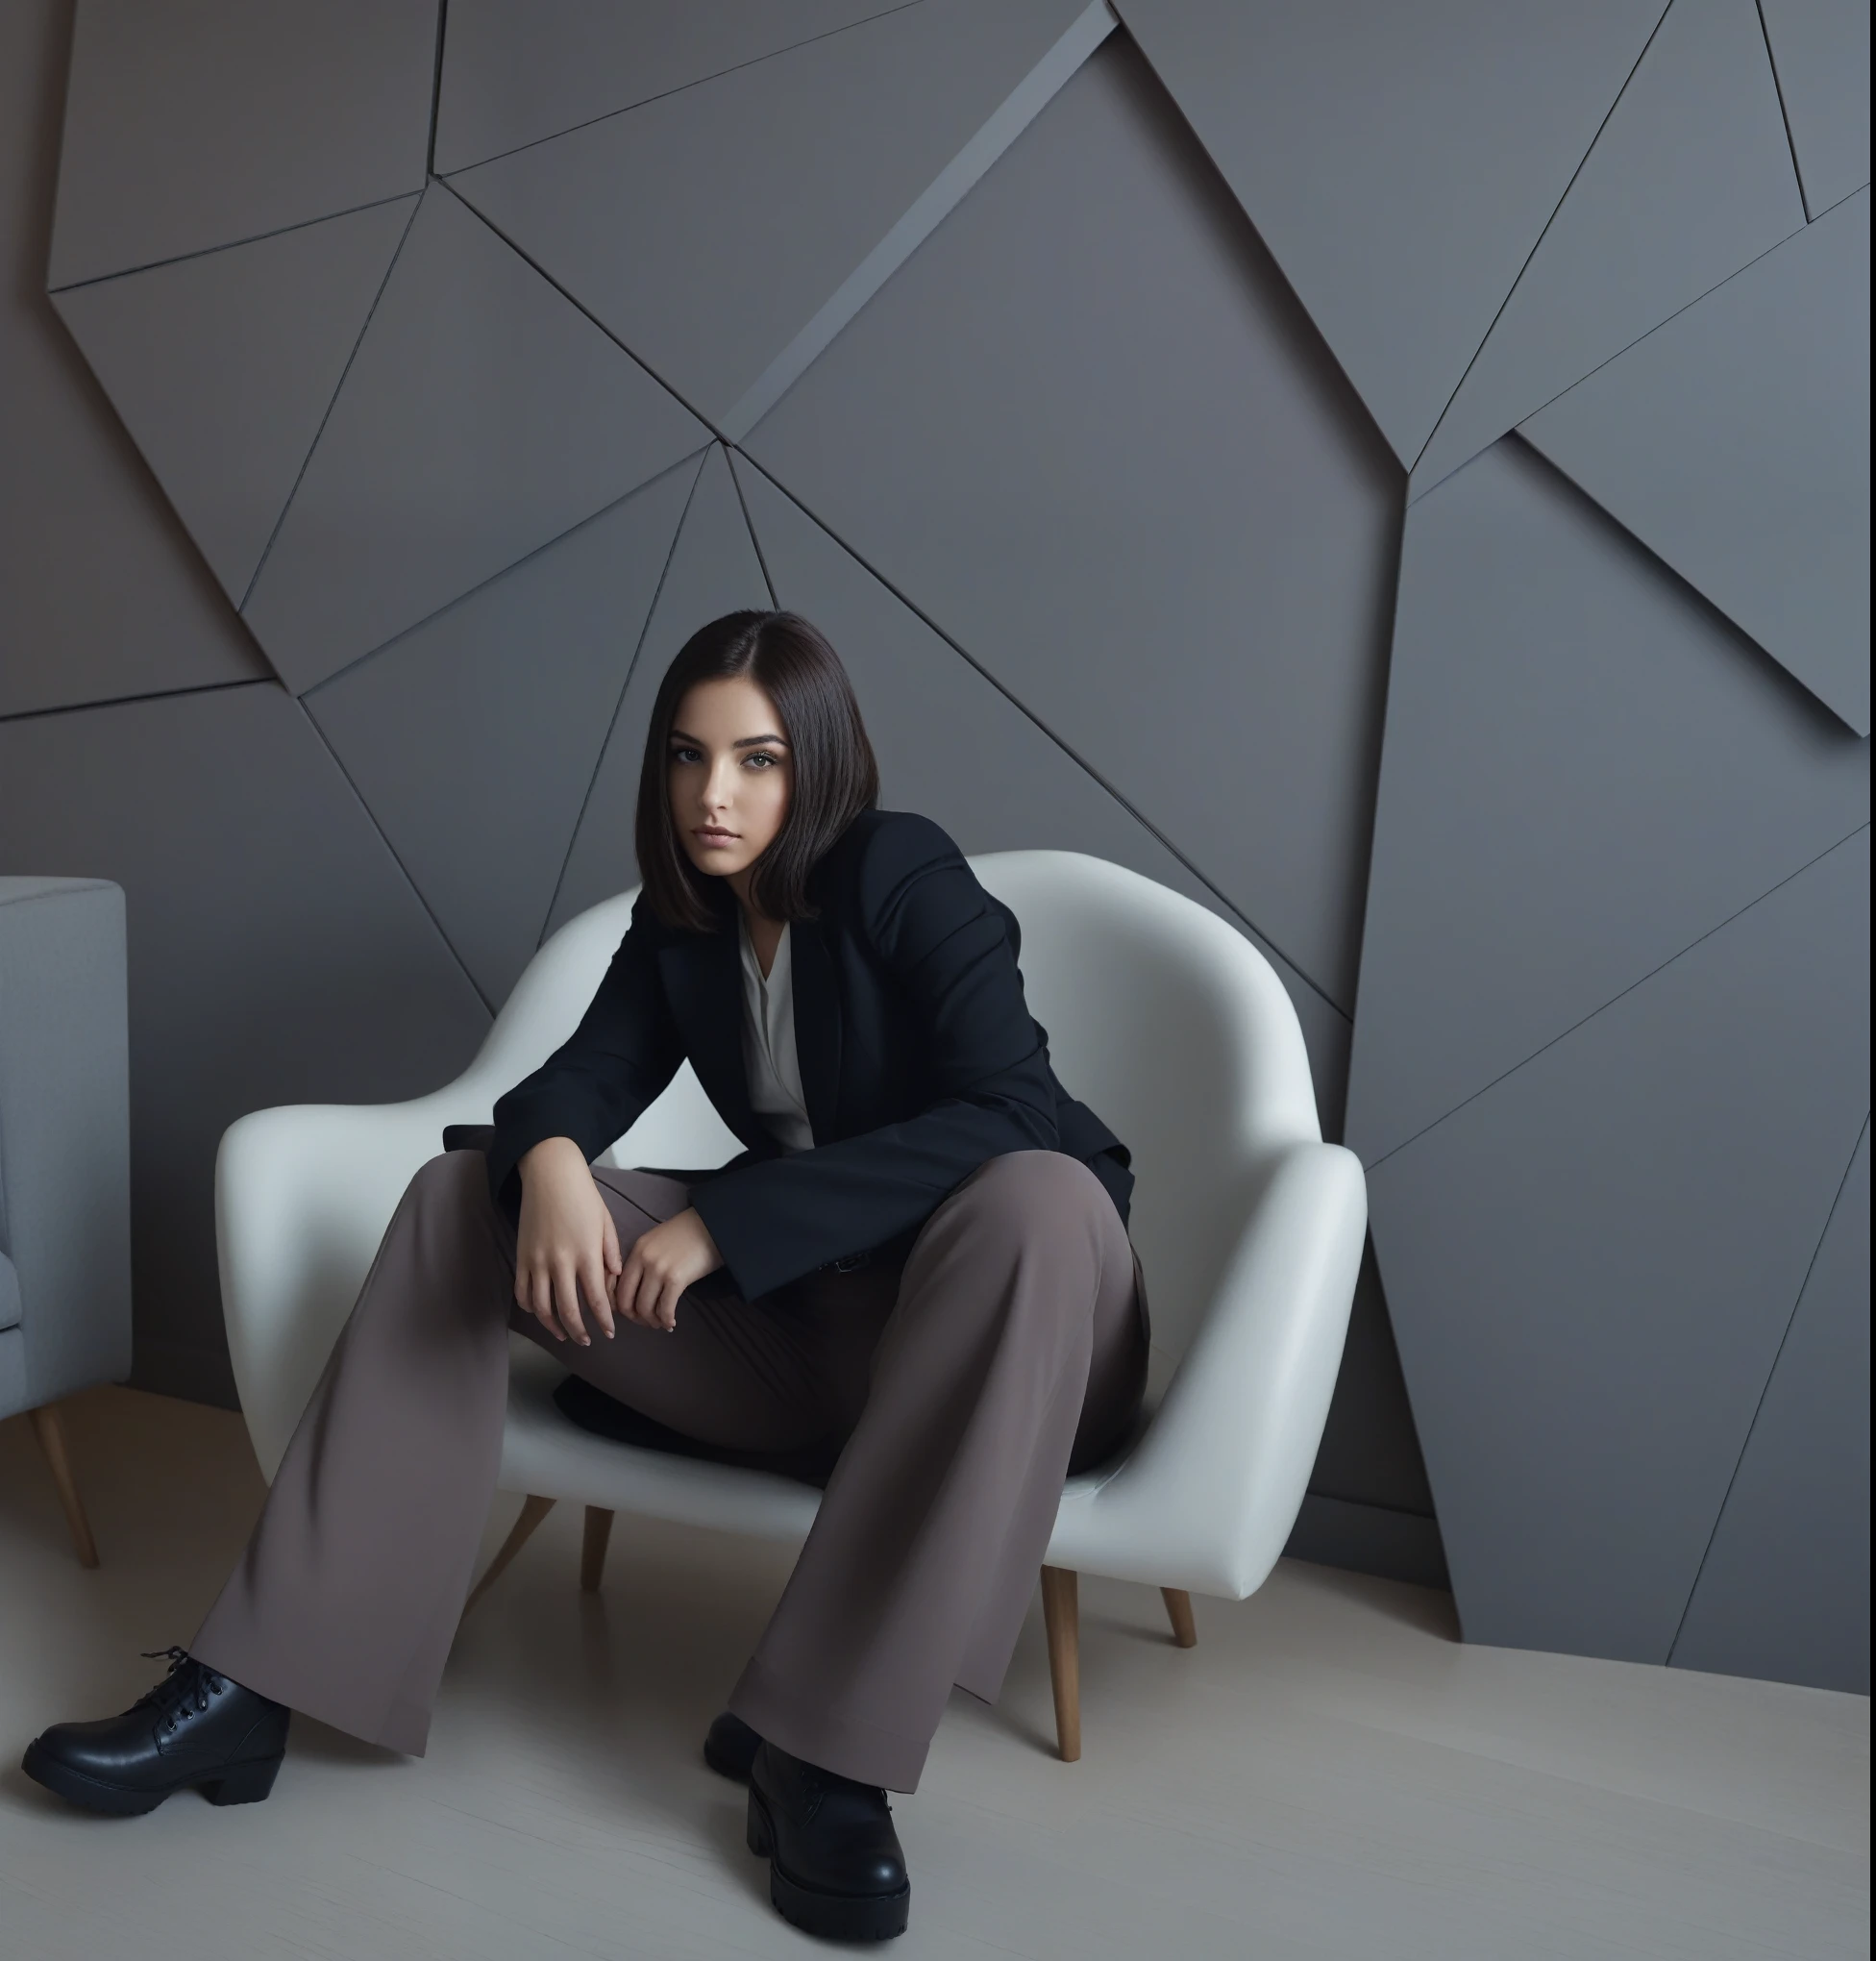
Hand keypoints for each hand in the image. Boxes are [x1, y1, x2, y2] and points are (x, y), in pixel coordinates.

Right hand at [514, 1137, 620, 1346]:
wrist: (550, 1174)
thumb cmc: (583, 1196)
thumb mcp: (605, 1223)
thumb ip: (610, 1253)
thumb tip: (614, 1279)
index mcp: (586, 1253)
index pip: (596, 1299)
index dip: (603, 1320)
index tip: (610, 1332)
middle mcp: (560, 1262)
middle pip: (568, 1310)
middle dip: (579, 1331)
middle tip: (588, 1341)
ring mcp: (537, 1261)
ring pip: (541, 1307)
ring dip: (553, 1326)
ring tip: (564, 1334)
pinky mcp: (522, 1257)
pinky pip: (523, 1292)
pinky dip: (530, 1308)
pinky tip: (542, 1313)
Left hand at [614, 1208, 721, 1332]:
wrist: (715, 1225)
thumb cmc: (690, 1234)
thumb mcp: (658, 1241)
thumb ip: (644, 1261)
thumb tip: (637, 1290)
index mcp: (637, 1250)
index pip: (618, 1286)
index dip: (622, 1306)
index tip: (632, 1313)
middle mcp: (643, 1260)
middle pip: (627, 1301)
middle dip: (635, 1318)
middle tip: (646, 1323)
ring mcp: (659, 1269)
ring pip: (645, 1308)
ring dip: (652, 1321)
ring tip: (662, 1323)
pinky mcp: (676, 1279)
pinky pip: (665, 1308)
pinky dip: (667, 1319)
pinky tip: (672, 1322)